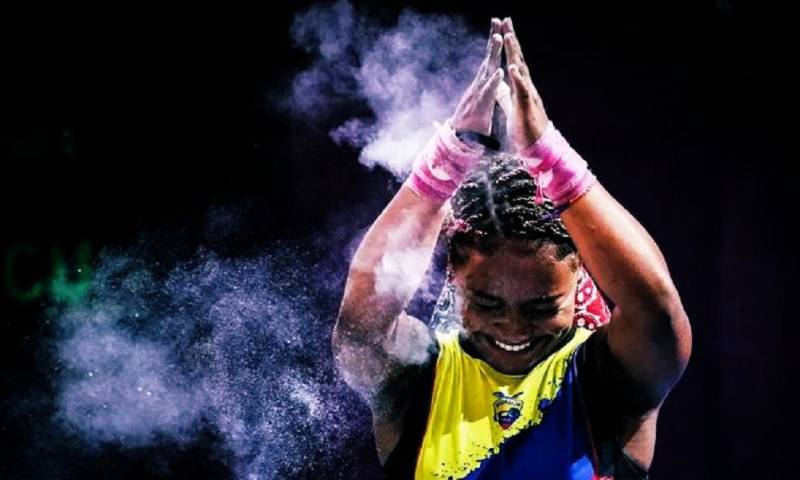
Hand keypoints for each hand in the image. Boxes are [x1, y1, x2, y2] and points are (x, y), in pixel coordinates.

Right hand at [450, 18, 504, 134]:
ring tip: (499, 38)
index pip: (490, 59)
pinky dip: (493, 81)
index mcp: (482, 83)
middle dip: (493, 39)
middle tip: (497, 21)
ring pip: (487, 71)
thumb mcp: (481, 101)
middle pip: (488, 58)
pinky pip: (488, 92)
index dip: (495, 42)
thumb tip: (490, 76)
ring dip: (493, 54)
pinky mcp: (479, 106)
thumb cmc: (472, 122)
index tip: (500, 25)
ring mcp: (478, 94)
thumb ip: (486, 88)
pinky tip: (499, 71)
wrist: (460, 141)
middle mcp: (479, 85)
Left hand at [501, 17, 549, 150]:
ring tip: (508, 36)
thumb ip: (507, 96)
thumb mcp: (513, 108)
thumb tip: (502, 88)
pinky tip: (511, 67)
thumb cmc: (526, 129)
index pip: (513, 62)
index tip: (503, 28)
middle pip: (518, 59)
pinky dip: (517, 78)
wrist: (537, 147)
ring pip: (521, 70)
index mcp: (520, 87)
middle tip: (506, 20)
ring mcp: (527, 95)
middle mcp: (526, 87)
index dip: (508, 46)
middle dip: (512, 40)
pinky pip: (522, 90)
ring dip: (514, 53)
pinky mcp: (527, 106)